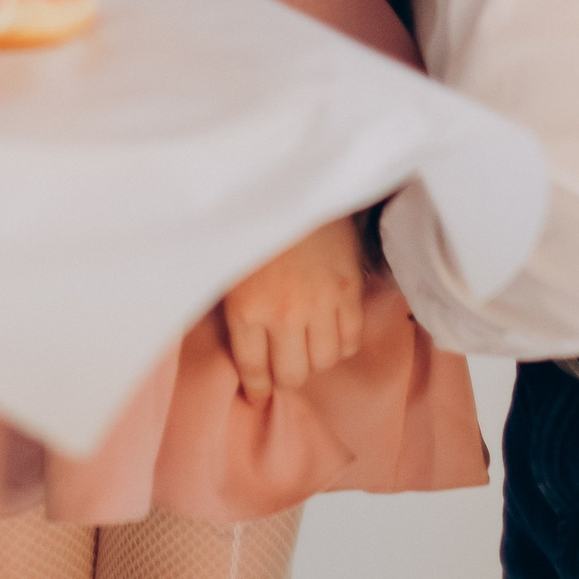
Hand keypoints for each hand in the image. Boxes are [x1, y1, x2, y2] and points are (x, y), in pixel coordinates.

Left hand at [225, 216, 367, 403]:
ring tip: (307, 345)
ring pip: (324, 362)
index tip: (258, 395)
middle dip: (285, 377)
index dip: (256, 389)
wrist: (291, 183)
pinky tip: (331, 332)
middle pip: (292, 375)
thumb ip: (235, 309)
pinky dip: (342, 343)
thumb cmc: (252, 223)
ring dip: (314, 359)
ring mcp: (320, 304)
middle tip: (283, 366)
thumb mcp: (226, 266)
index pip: (253, 369)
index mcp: (247, 308)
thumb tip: (242, 349)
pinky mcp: (349, 291)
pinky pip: (351, 340)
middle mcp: (284, 314)